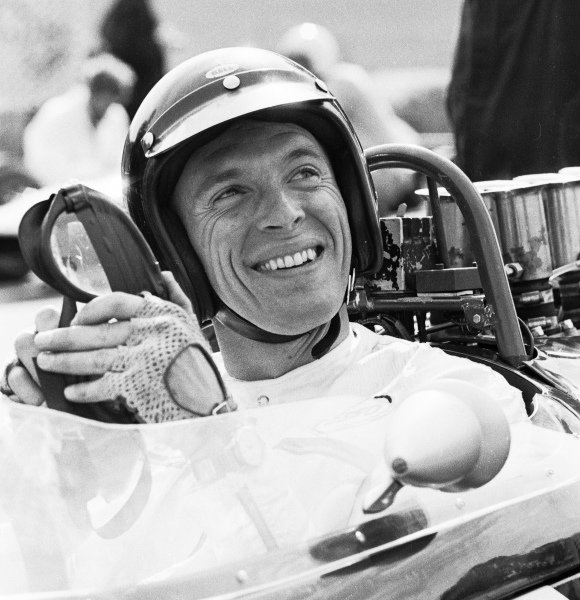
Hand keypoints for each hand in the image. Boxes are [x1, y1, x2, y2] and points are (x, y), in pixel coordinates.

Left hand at [2, 272, 234, 421]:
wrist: (210, 402)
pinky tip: (71, 391)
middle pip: (97, 332)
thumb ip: (176, 297)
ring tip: (45, 362)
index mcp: (162, 315)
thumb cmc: (201, 363)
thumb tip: (163, 274)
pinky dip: (84, 389)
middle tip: (43, 341)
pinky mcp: (137, 387)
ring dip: (65, 361)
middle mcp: (150, 334)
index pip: (117, 303)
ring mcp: (142, 361)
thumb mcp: (192, 324)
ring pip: (94, 357)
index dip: (91, 309)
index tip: (77, 317)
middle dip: (65, 337)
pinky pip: (101, 385)